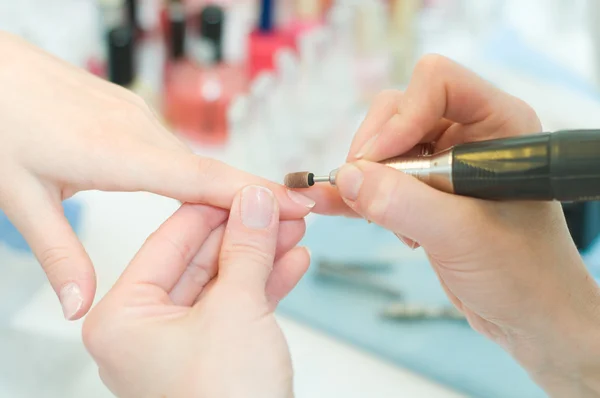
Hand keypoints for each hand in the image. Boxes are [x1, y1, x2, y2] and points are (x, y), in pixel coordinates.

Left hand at [0, 32, 313, 319]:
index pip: (204, 180)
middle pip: (211, 174)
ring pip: (194, 164)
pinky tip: (200, 197)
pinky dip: (198, 177)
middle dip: (251, 204)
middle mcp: (139, 131)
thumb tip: (79, 302)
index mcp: (119, 154)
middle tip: (289, 226)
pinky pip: (176, 151)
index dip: (255, 196)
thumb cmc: (1, 121)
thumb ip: (58, 253)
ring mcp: (137, 118)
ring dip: (224, 192)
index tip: (296, 205)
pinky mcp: (130, 114)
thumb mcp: (19, 196)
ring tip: (250, 224)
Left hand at [83, 185, 308, 397]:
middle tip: (280, 207)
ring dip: (263, 256)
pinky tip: (294, 262)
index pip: (169, 239)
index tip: (250, 186)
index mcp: (124, 316)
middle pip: (200, 258)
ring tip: (296, 230)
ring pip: (224, 281)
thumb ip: (246, 248)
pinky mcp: (212, 355)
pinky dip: (267, 286)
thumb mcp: (237, 310)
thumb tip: (256, 200)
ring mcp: (180, 343)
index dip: (215, 206)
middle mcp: (144, 329)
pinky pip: (238, 307)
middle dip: (246, 232)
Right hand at [306, 55, 599, 394]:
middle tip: (363, 194)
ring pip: (382, 146)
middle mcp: (468, 136)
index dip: (402, 117)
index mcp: (497, 126)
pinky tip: (333, 206)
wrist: (530, 318)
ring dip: (365, 179)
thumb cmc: (523, 274)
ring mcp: (443, 166)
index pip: (437, 83)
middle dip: (374, 151)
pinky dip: (356, 193)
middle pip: (399, 111)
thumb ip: (404, 204)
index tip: (375, 163)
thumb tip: (345, 177)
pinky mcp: (424, 195)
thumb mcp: (462, 235)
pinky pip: (379, 180)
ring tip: (378, 219)